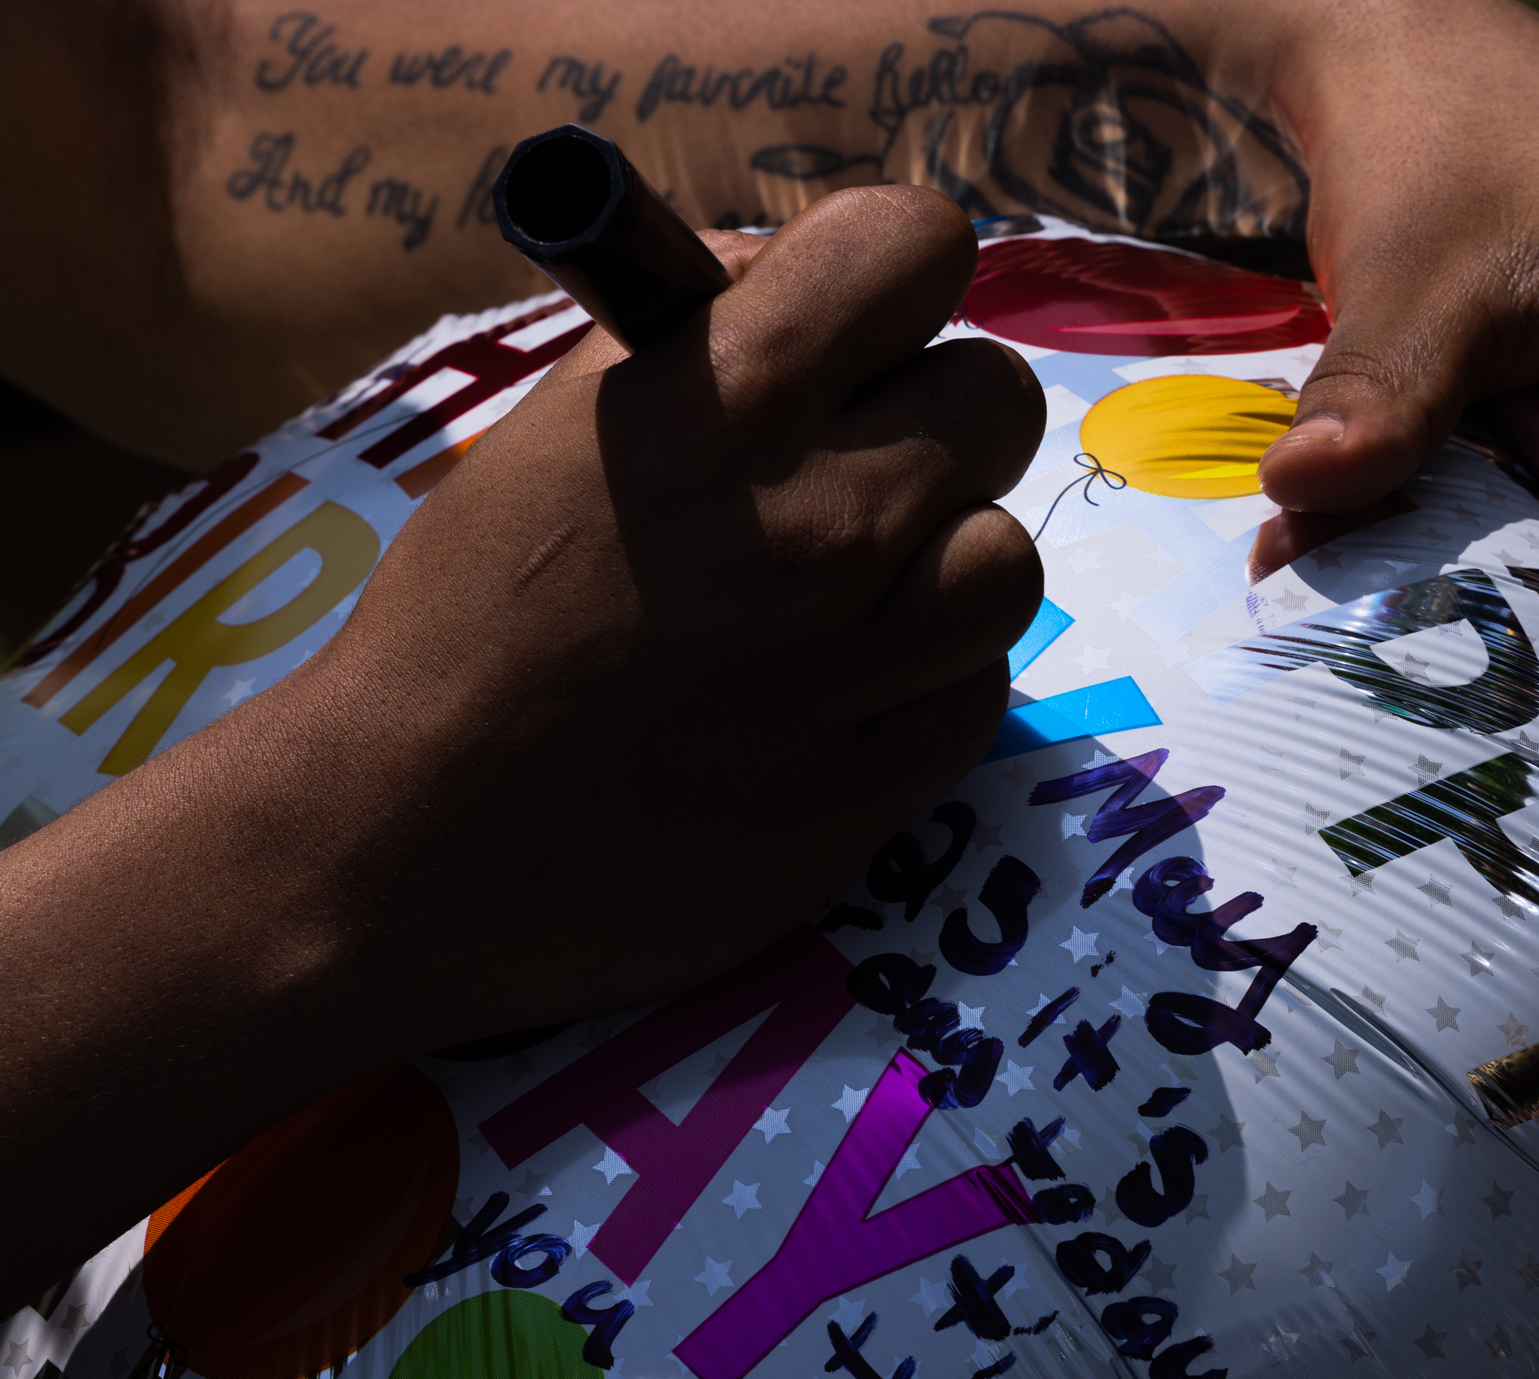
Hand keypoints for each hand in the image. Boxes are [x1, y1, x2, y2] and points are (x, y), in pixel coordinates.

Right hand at [0, 188, 1044, 1300]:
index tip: (858, 326)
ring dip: (944, 563)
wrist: (409, 847)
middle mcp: (817, 523)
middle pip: (996, 399)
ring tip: (852, 599)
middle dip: (932, 419)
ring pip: (1007, 557)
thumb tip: (792, 281)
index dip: (891, 275)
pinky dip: (928, 682)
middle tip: (853, 472)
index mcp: (719, 404)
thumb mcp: (551, 430)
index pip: (910, 249)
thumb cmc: (460, 621)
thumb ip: (692, 342)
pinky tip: (841, 696)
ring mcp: (857, 667)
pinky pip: (980, 690)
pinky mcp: (877, 787)